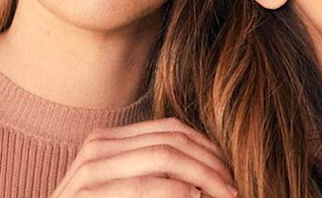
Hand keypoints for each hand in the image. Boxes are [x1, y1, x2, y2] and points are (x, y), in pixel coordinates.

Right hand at [50, 118, 236, 197]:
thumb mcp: (127, 186)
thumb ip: (157, 172)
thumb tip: (212, 168)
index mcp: (110, 139)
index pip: (171, 129)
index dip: (207, 146)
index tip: (229, 168)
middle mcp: (99, 145)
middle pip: (172, 140)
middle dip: (210, 162)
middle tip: (234, 186)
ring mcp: (90, 168)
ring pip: (163, 156)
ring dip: (202, 175)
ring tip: (223, 193)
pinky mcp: (87, 192)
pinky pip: (143, 185)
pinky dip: (174, 191)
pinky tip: (194, 197)